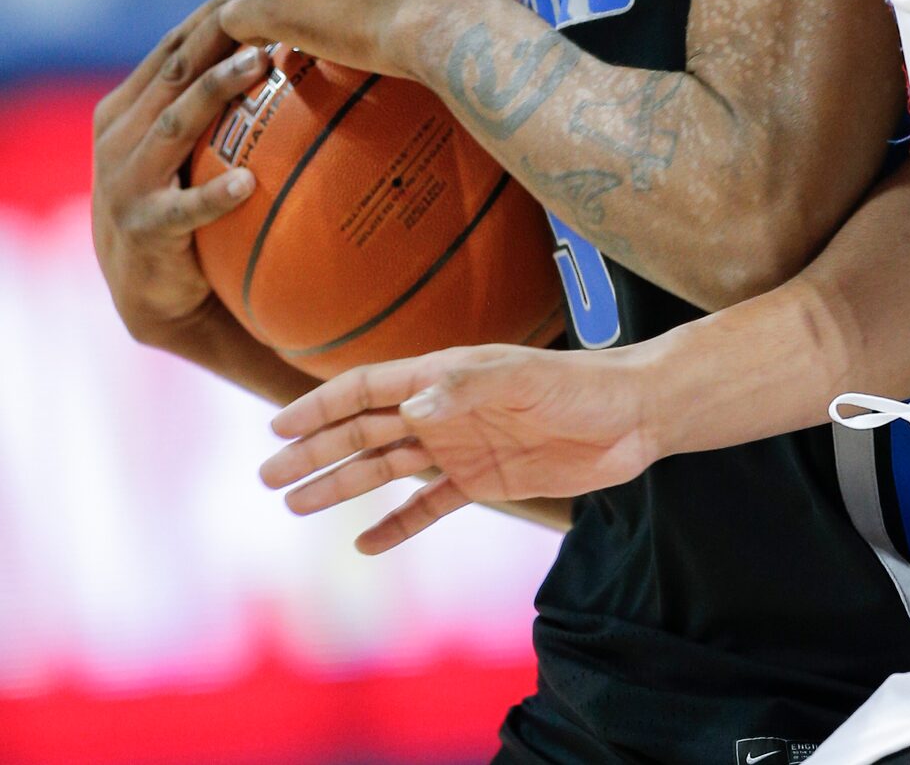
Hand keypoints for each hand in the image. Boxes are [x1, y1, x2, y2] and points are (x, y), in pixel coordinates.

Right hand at [92, 0, 271, 346]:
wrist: (147, 288)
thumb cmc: (180, 196)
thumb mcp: (185, 144)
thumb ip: (215, 101)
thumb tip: (293, 44)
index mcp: (128, 106)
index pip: (174, 45)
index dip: (213, 12)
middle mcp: (120, 135)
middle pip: (176, 69)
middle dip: (218, 33)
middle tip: (266, 6)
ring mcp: (126, 180)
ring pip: (176, 122)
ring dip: (217, 90)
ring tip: (259, 65)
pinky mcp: (143, 228)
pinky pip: (183, 209)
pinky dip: (214, 194)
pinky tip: (248, 182)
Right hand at [261, 342, 658, 553]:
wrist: (631, 415)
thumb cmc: (578, 384)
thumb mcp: (521, 378)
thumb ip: (464, 390)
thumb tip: (406, 406)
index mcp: (444, 376)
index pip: (368, 388)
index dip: (321, 405)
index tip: (278, 427)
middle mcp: (444, 410)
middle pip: (364, 431)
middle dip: (316, 452)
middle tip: (267, 478)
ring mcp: (461, 446)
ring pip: (387, 468)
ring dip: (342, 485)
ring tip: (295, 506)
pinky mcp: (486, 481)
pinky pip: (429, 506)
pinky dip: (397, 524)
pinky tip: (365, 544)